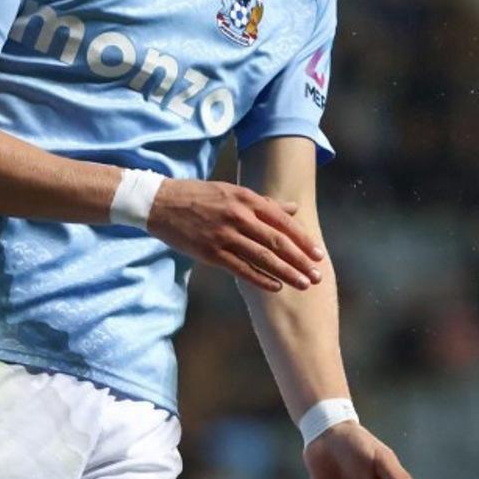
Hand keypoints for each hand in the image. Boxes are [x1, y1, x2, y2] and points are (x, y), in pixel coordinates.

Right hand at [148, 178, 323, 291]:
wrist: (160, 202)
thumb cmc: (197, 196)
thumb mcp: (231, 191)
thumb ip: (263, 202)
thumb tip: (292, 208)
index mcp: (246, 199)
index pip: (282, 221)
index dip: (302, 239)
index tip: (318, 254)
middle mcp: (238, 216)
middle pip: (277, 241)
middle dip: (300, 260)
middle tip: (318, 275)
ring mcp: (224, 235)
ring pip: (262, 257)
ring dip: (286, 273)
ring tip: (304, 284)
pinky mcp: (210, 252)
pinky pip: (240, 268)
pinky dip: (260, 279)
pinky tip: (276, 287)